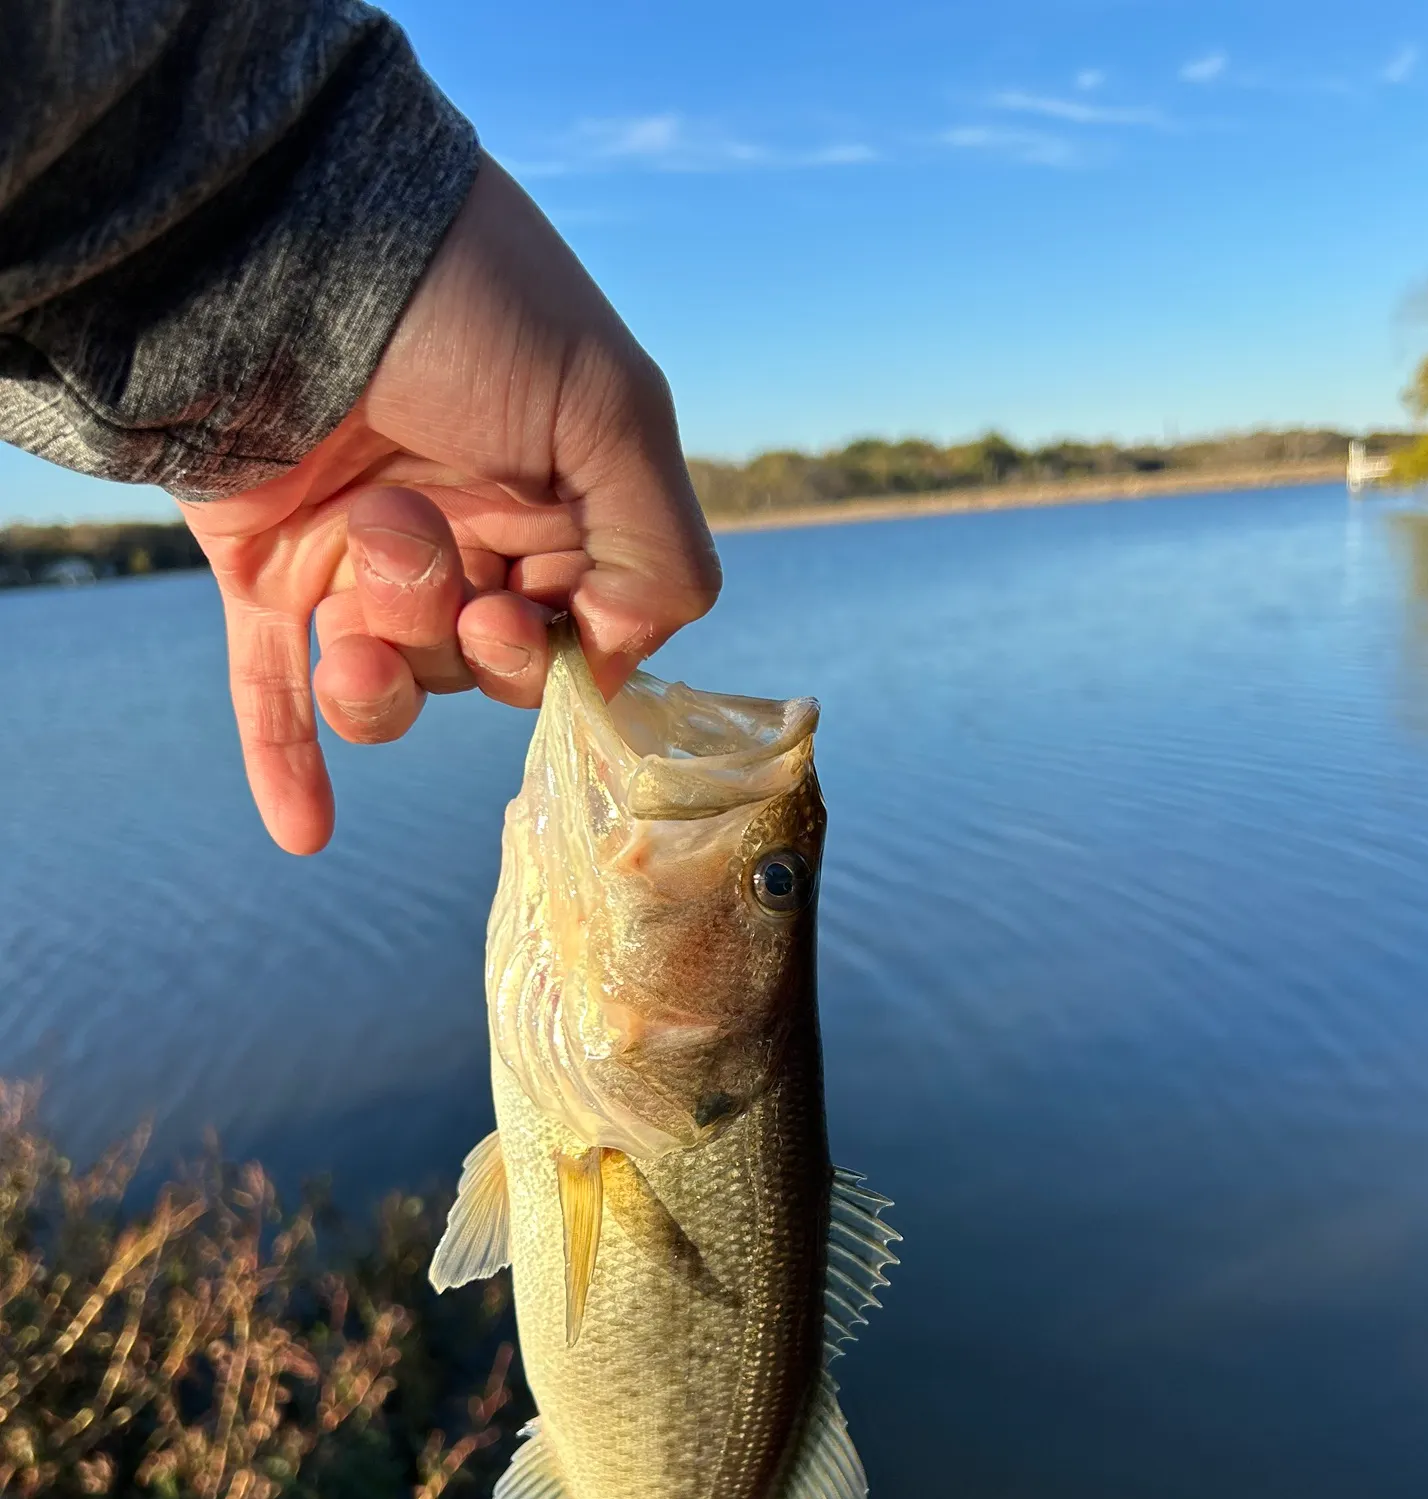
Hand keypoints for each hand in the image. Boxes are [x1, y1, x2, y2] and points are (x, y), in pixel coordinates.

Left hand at [181, 155, 720, 855]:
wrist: (287, 240)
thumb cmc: (471, 308)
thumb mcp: (611, 408)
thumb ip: (659, 548)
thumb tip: (620, 659)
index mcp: (559, 511)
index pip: (582, 640)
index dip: (551, 653)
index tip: (518, 614)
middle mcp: (471, 543)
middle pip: (484, 670)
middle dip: (459, 633)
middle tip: (433, 562)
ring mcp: (368, 564)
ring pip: (395, 688)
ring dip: (380, 674)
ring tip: (352, 599)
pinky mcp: (271, 572)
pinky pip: (280, 691)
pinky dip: (290, 762)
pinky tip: (303, 831)